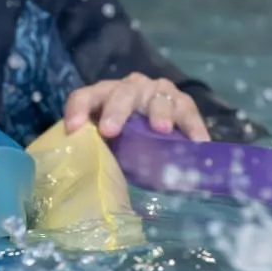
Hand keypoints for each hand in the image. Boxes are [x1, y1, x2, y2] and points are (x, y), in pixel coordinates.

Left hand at [63, 73, 208, 140]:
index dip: (78, 110)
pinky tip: (198, 142)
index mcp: (104, 95)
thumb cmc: (126, 140)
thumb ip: (98, 151)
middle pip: (121, 94)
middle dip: (115, 112)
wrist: (162, 128)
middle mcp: (131, 88)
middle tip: (111, 131)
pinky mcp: (183, 102)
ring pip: (156, 98)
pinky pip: (188, 112)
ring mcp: (158, 92)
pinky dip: (193, 127)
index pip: (85, 96)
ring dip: (158, 113)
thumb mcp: (109, 143)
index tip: (73, 128)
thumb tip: (87, 182)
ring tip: (161, 129)